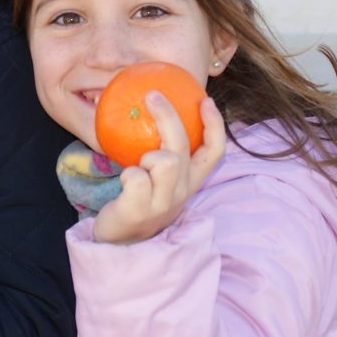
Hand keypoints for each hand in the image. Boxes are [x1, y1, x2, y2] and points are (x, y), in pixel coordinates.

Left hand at [93, 92, 225, 244]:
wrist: (121, 242)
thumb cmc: (141, 200)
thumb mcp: (161, 178)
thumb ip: (165, 152)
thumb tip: (155, 107)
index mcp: (192, 181)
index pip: (215, 151)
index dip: (214, 124)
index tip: (204, 100)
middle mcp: (183, 191)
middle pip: (182, 146)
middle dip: (167, 115)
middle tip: (151, 95)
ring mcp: (163, 203)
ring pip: (165, 161)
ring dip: (147, 155)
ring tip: (138, 165)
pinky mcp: (139, 210)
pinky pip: (135, 178)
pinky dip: (127, 173)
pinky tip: (124, 181)